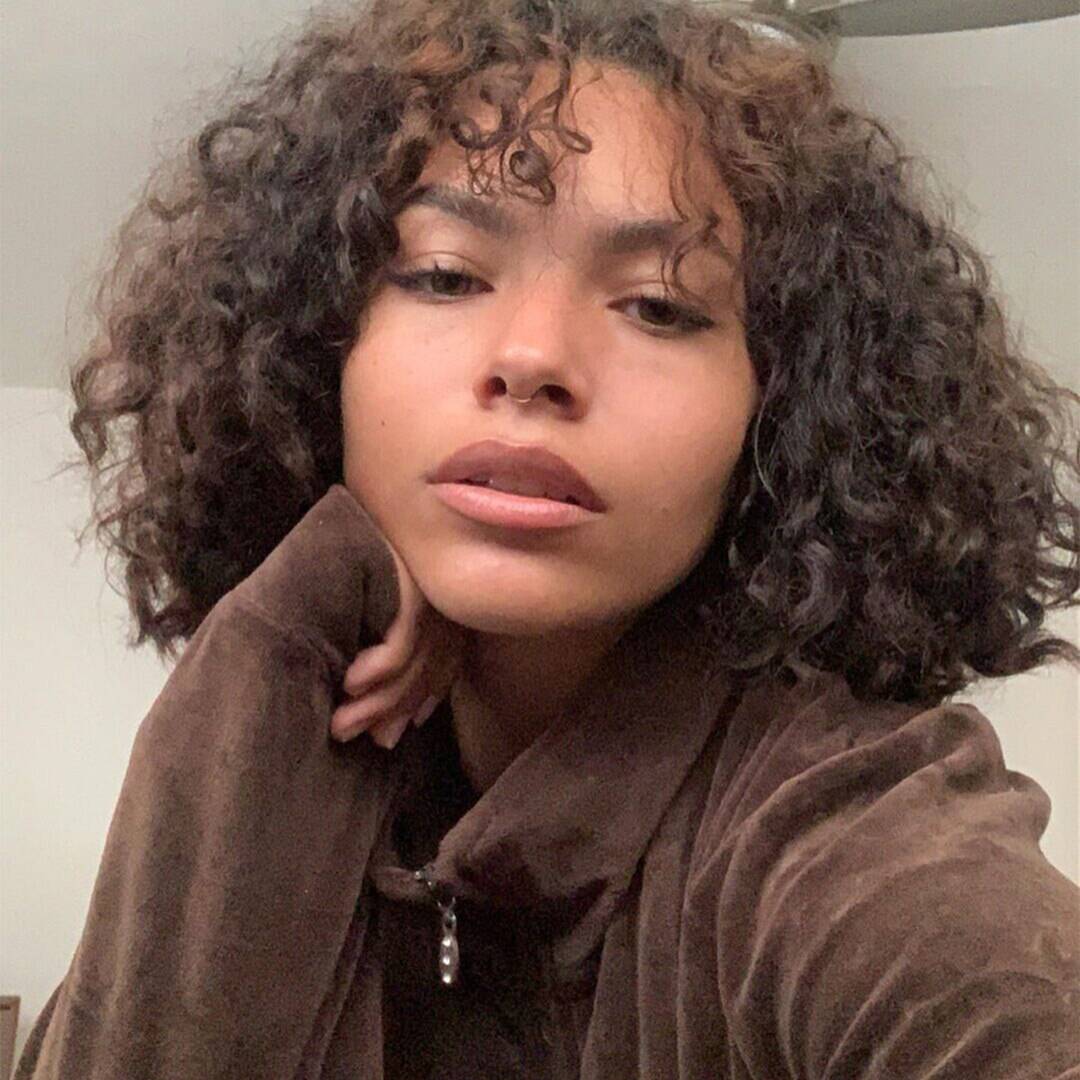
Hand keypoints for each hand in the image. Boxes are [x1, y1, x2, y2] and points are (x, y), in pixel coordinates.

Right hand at [330, 531, 465, 748]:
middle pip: (427, 666)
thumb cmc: (347, 569)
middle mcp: (442, 597)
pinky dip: (381, 664)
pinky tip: (353, 683)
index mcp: (443, 604)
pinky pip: (402, 632)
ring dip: (378, 698)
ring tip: (342, 723)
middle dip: (389, 708)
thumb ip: (396, 652)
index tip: (392, 736)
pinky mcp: (409, 578)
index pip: (440, 664)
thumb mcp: (375, 615)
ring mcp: (429, 588)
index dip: (416, 702)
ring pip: (414, 658)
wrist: (345, 513)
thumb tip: (404, 720)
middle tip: (351, 736)